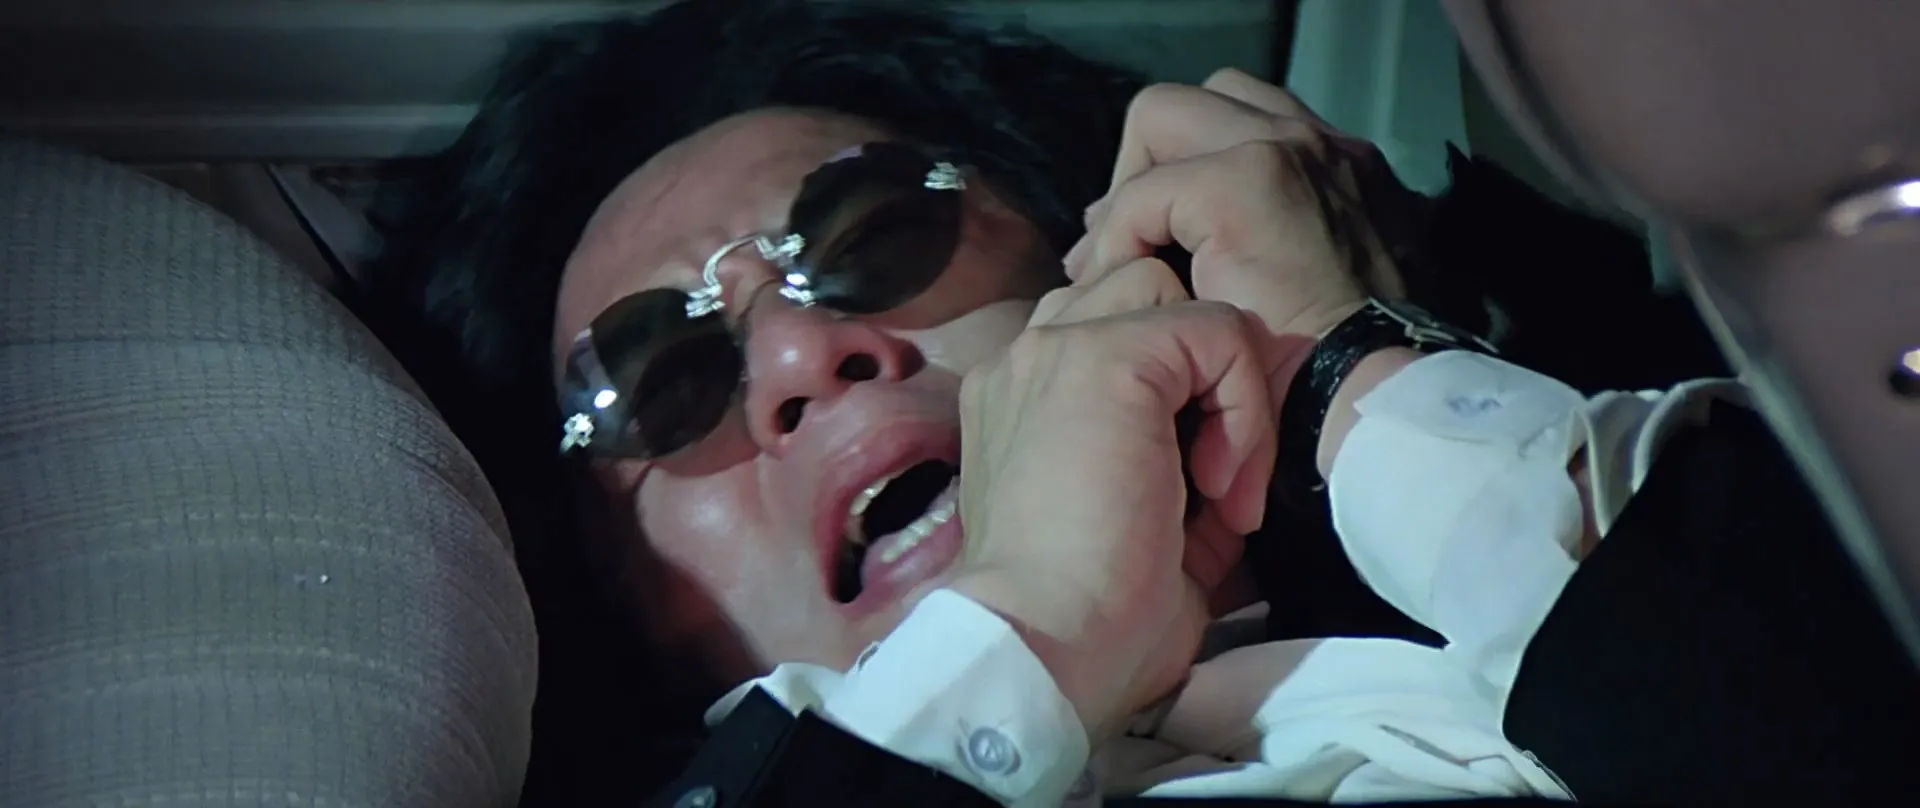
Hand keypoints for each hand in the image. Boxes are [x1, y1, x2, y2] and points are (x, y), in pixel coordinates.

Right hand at [949, 257, 1280, 740]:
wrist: (1048, 643)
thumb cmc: (1088, 618)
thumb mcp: (1137, 524)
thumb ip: (1172, 467)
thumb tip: (1232, 463)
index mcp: (1020, 399)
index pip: (1112, 334)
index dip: (1177, 400)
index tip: (1197, 497)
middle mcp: (1026, 361)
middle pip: (1143, 297)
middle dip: (1200, 375)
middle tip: (1214, 483)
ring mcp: (1057, 348)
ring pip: (1179, 297)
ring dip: (1224, 383)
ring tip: (1217, 482)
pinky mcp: (1107, 355)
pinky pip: (1218, 329)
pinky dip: (1243, 403)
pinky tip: (1221, 484)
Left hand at [1065, 69, 1412, 340]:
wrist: (1363, 394)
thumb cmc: (1331, 366)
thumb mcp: (1310, 289)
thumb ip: (1266, 246)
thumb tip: (1182, 242)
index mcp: (1339, 165)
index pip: (1239, 117)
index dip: (1182, 165)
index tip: (1155, 235)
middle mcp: (1319, 142)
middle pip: (1194, 101)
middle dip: (1145, 162)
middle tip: (1125, 238)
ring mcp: (1284, 150)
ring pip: (1161, 118)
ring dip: (1128, 190)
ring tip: (1113, 259)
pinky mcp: (1244, 182)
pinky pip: (1146, 190)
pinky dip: (1120, 235)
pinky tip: (1124, 284)